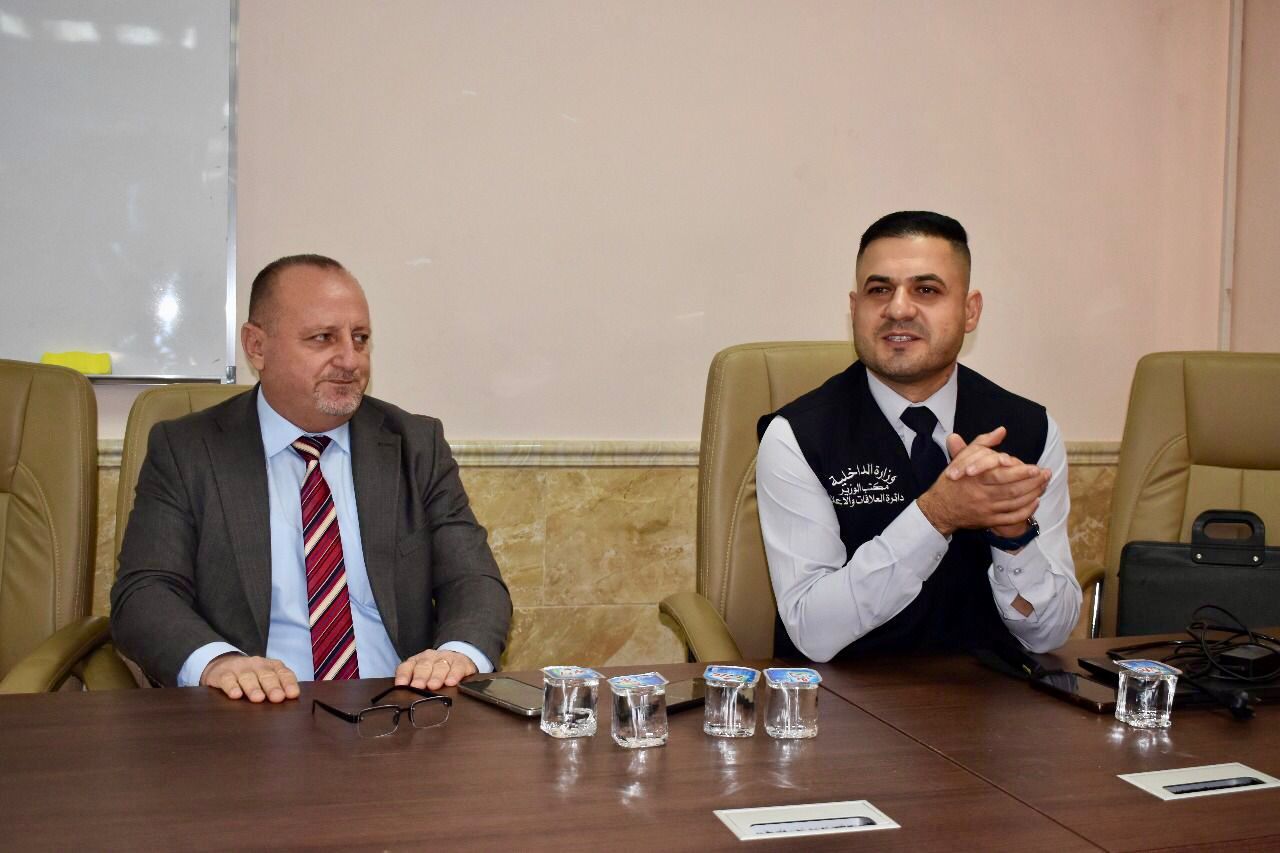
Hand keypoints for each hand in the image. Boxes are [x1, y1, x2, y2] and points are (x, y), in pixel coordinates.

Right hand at [200, 653, 299, 702]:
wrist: (223, 664)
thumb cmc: (252, 676)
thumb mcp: (266, 678)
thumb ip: (279, 687)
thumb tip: (291, 701)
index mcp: (272, 666)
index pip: (283, 673)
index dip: (288, 683)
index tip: (293, 694)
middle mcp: (257, 665)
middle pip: (266, 675)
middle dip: (272, 686)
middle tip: (278, 698)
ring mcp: (239, 668)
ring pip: (247, 677)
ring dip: (253, 688)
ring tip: (258, 698)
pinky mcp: (222, 674)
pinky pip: (227, 680)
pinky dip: (231, 687)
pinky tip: (236, 695)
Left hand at [395, 649, 476, 690]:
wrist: (458, 660)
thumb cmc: (436, 673)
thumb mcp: (423, 678)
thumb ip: (413, 686)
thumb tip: (404, 699)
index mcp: (417, 662)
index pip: (407, 667)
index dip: (403, 676)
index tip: (401, 685)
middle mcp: (430, 658)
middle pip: (423, 666)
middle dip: (420, 676)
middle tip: (418, 686)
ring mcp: (446, 658)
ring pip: (440, 666)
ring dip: (436, 676)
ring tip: (433, 685)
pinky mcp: (461, 661)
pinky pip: (457, 667)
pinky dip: (454, 675)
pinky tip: (451, 682)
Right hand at [917, 428, 1049, 535]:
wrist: (938, 508)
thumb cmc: (953, 480)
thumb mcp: (963, 458)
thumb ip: (982, 442)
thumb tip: (1001, 430)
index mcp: (975, 478)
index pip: (1002, 475)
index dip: (1022, 472)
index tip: (1036, 467)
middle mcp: (982, 495)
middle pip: (1013, 489)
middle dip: (1033, 482)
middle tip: (1046, 474)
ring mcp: (986, 510)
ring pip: (1015, 503)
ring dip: (1033, 494)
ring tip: (1044, 484)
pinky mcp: (988, 521)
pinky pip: (1011, 518)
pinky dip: (1026, 511)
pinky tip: (1035, 502)